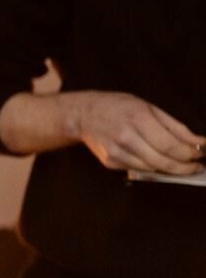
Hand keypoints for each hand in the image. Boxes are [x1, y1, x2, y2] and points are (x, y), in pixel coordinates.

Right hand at [64, 91, 202, 175]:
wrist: (84, 115)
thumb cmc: (118, 107)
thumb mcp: (149, 108)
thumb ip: (175, 127)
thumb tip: (198, 142)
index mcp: (138, 119)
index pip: (170, 145)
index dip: (189, 154)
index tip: (200, 156)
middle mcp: (126, 137)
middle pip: (163, 161)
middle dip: (183, 167)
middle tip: (195, 167)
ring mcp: (116, 152)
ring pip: (152, 169)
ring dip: (170, 169)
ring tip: (180, 165)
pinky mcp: (111, 162)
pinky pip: (139, 169)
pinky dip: (152, 168)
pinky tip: (156, 160)